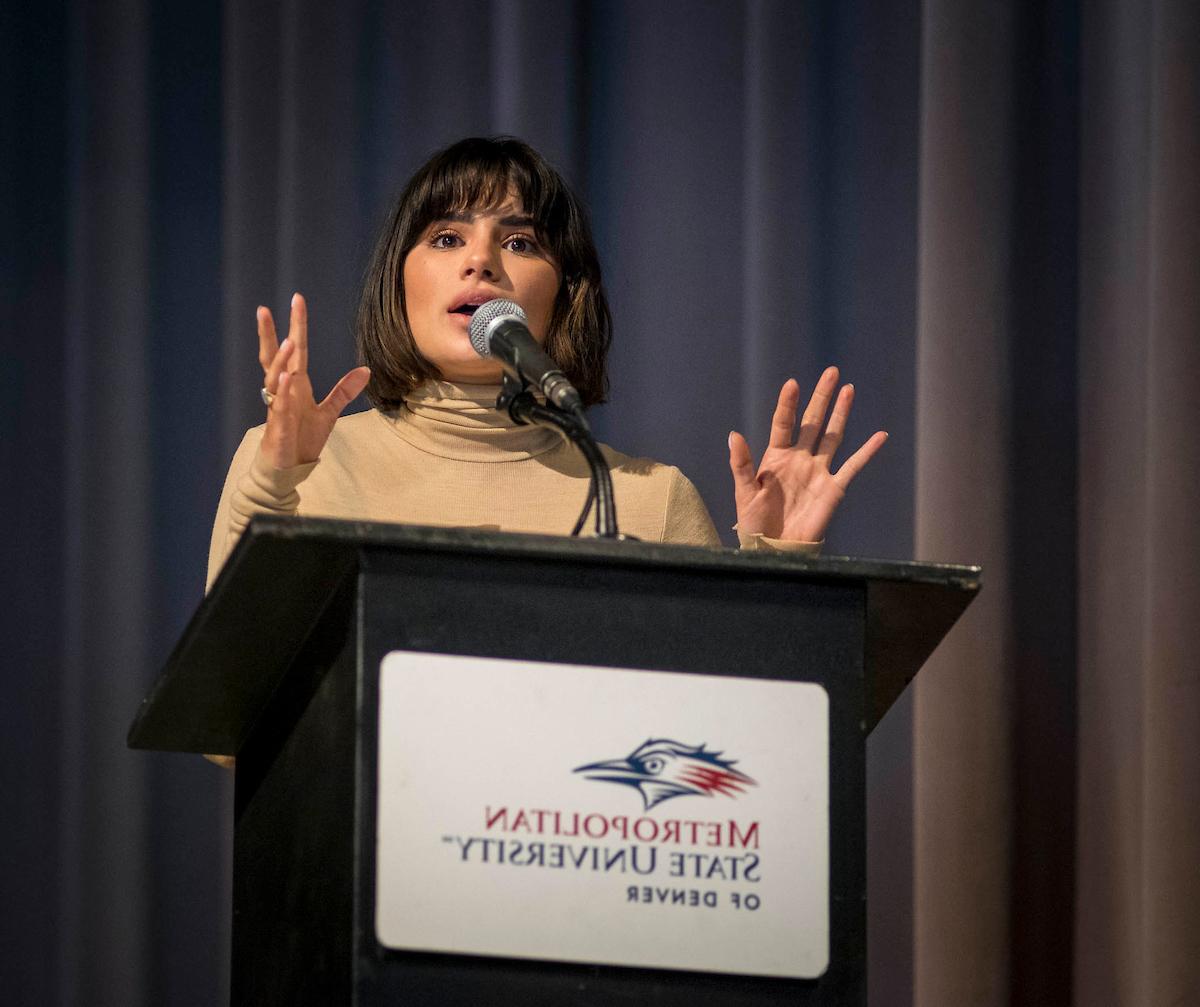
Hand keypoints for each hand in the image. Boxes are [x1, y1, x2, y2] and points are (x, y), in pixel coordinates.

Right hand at [257, 293, 370, 468]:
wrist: (289, 467)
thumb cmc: (302, 437)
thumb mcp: (328, 412)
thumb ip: (344, 391)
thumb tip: (365, 371)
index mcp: (296, 385)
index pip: (296, 350)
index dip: (296, 326)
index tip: (297, 300)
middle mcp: (283, 391)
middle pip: (274, 358)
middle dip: (269, 335)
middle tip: (263, 309)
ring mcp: (278, 407)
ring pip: (275, 379)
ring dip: (281, 361)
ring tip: (289, 342)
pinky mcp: (279, 426)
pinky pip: (279, 406)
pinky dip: (283, 393)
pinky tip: (287, 378)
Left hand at [728, 367, 887, 541]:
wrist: (774, 548)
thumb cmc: (755, 522)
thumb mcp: (744, 492)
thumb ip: (741, 464)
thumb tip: (734, 435)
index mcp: (776, 457)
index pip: (784, 423)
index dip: (788, 404)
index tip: (793, 384)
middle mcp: (799, 459)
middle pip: (813, 422)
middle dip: (821, 397)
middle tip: (831, 372)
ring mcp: (818, 472)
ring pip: (833, 436)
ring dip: (841, 413)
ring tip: (848, 389)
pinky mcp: (833, 488)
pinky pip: (853, 466)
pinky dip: (867, 451)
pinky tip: (880, 435)